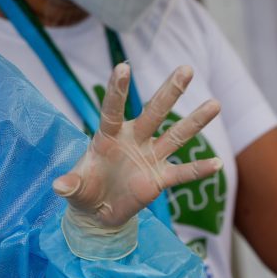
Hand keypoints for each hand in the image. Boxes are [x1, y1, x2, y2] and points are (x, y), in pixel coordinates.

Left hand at [53, 63, 222, 228]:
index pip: (113, 109)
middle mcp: (133, 140)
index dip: (118, 89)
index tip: (123, 65)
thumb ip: (69, 185)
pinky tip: (217, 164)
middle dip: (170, 91)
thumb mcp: (74, 188)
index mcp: (108, 135)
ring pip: (175, 136)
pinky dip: (198, 170)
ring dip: (194, 121)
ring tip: (215, 103)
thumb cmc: (84, 190)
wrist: (98, 211)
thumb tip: (58, 186)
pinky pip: (182, 173)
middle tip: (186, 68)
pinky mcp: (160, 179)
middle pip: (153, 112)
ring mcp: (149, 157)